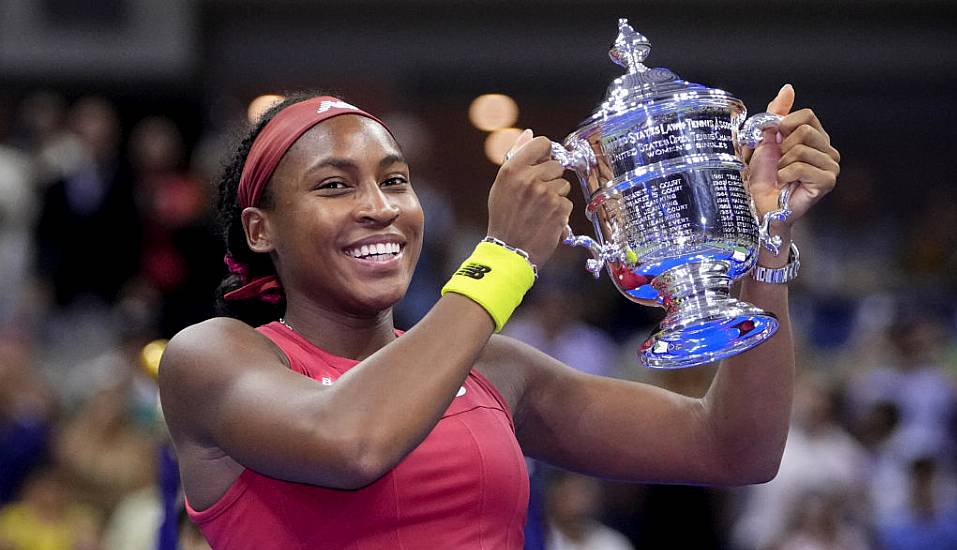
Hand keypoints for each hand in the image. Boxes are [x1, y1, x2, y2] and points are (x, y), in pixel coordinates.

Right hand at [487, 129, 573, 266]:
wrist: (509, 250)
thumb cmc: (504, 217)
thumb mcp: (502, 184)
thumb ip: (516, 156)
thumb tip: (529, 133)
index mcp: (513, 169)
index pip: (542, 143)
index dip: (545, 153)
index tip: (542, 163)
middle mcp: (530, 178)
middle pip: (557, 164)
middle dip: (550, 178)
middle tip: (536, 195)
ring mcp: (546, 194)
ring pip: (564, 184)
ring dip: (556, 195)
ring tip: (540, 209)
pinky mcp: (559, 209)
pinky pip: (567, 201)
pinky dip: (560, 211)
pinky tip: (545, 219)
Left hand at [745, 84, 840, 226]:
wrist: (759, 204)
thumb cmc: (762, 175)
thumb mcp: (765, 138)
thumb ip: (776, 113)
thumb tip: (788, 88)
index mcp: (816, 137)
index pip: (806, 115)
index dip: (784, 126)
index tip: (774, 141)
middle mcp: (828, 150)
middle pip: (804, 131)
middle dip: (781, 147)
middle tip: (778, 163)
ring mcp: (830, 166)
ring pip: (800, 149)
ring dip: (781, 163)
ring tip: (781, 175)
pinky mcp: (827, 182)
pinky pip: (801, 167)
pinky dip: (785, 175)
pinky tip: (785, 184)